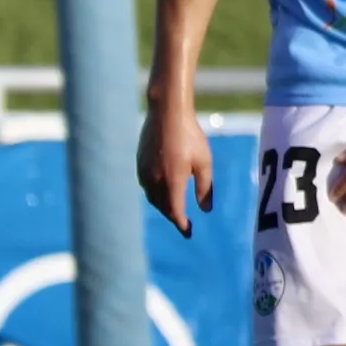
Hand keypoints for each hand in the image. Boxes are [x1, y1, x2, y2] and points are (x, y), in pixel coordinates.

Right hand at [136, 94, 212, 231]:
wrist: (167, 112)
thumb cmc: (190, 136)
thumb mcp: (204, 162)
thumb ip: (204, 187)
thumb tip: (205, 210)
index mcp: (172, 182)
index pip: (175, 212)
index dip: (181, 225)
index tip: (188, 233)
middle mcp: (155, 180)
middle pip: (162, 207)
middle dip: (173, 216)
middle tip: (183, 223)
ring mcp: (144, 171)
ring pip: (152, 197)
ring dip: (163, 206)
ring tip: (173, 208)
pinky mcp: (139, 162)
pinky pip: (146, 186)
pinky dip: (154, 193)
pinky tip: (162, 190)